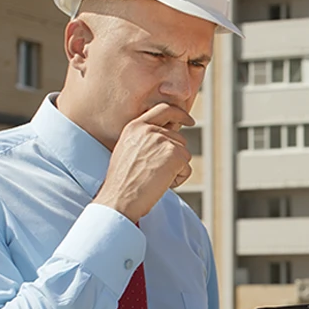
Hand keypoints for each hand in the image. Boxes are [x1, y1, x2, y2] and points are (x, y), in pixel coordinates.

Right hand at [94, 103, 194, 221]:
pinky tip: (160, 185)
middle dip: (174, 157)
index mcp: (135, 126)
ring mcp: (163, 140)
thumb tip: (168, 138)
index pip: (164, 109)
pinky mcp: (174, 154)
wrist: (118, 199)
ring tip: (154, 179)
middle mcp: (149, 129)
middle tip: (154, 173)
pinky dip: (178, 180)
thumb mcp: (127, 150)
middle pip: (178, 138)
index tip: (189, 120)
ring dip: (175, 169)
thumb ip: (145, 139)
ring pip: (184, 154)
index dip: (180, 113)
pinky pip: (186, 168)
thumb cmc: (121, 182)